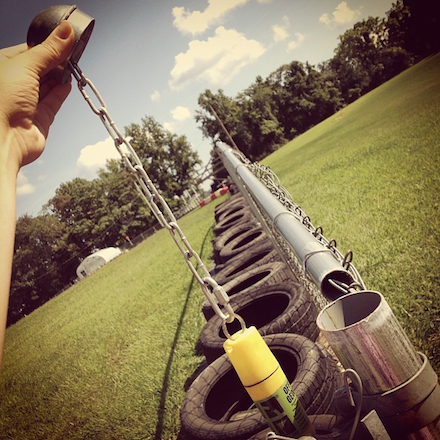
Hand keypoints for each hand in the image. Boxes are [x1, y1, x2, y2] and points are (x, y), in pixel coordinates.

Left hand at [0, 21, 74, 174]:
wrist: (4, 139)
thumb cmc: (1, 102)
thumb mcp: (25, 66)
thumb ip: (49, 50)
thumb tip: (66, 32)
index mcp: (2, 67)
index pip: (28, 51)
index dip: (46, 46)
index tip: (64, 40)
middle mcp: (12, 85)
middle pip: (39, 68)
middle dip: (55, 61)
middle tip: (72, 53)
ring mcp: (26, 102)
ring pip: (47, 84)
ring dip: (60, 76)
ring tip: (73, 66)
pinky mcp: (39, 118)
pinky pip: (53, 101)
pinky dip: (62, 92)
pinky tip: (69, 82)